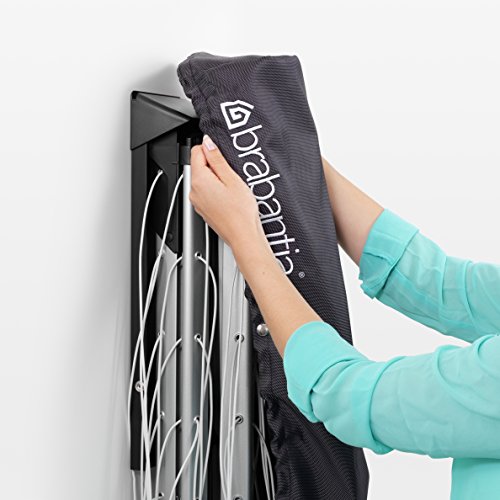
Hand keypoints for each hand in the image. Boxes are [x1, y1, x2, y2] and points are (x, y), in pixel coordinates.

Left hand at [189, 134, 265, 250]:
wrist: (243, 236)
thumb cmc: (241, 212)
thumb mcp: (232, 179)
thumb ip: (217, 159)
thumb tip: (208, 143)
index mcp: (199, 181)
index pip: (197, 151)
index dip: (211, 150)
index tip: (223, 156)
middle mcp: (194, 191)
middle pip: (199, 166)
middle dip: (214, 165)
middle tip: (232, 175)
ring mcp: (197, 202)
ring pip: (203, 180)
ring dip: (216, 178)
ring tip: (232, 188)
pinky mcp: (203, 209)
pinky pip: (206, 192)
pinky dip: (216, 190)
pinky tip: (229, 197)